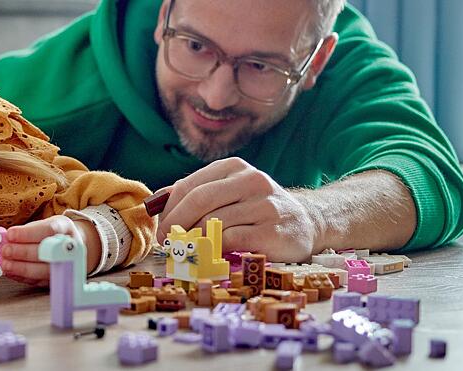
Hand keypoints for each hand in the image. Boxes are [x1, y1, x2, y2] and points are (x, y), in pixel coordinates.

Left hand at [2, 215, 100, 285]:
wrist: (69, 247)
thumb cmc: (51, 235)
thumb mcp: (43, 224)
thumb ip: (26, 231)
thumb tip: (6, 239)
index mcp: (65, 228)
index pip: (48, 230)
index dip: (28, 233)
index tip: (10, 234)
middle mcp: (68, 247)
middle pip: (45, 251)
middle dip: (22, 252)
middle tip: (6, 250)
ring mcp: (65, 265)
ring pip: (42, 270)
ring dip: (21, 268)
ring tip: (5, 264)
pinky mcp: (57, 280)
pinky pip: (39, 281)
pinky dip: (22, 277)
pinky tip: (11, 272)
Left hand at [156, 158, 320, 262]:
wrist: (307, 222)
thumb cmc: (258, 209)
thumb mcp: (230, 192)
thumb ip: (196, 193)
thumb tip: (155, 203)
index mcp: (234, 167)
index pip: (189, 186)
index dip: (168, 210)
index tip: (160, 229)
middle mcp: (251, 180)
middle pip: (198, 201)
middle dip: (175, 225)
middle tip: (166, 243)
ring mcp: (264, 205)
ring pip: (212, 223)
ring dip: (192, 241)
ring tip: (186, 252)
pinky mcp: (271, 231)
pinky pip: (230, 240)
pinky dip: (213, 250)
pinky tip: (208, 256)